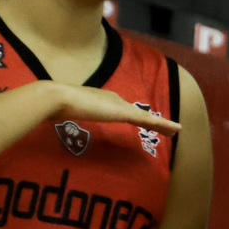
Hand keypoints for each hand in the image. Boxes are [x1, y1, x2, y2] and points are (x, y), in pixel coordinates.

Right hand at [45, 82, 182, 133]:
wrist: (54, 97)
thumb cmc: (52, 104)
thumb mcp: (62, 110)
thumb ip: (64, 112)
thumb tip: (52, 116)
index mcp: (100, 98)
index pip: (120, 107)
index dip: (132, 115)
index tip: (140, 120)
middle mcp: (112, 98)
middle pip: (137, 112)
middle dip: (152, 121)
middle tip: (166, 127)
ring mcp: (118, 105)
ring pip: (145, 117)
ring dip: (162, 124)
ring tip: (176, 130)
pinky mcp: (122, 112)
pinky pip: (147, 121)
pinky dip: (163, 125)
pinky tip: (176, 130)